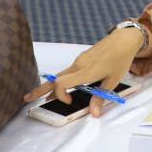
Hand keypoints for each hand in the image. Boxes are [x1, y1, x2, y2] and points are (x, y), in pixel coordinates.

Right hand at [23, 26, 148, 116]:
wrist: (123, 39)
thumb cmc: (120, 58)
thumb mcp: (113, 81)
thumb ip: (101, 97)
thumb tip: (94, 113)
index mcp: (85, 71)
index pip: (61, 83)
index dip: (59, 94)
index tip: (69, 101)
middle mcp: (78, 65)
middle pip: (54, 78)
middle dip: (41, 90)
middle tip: (28, 98)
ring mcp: (78, 60)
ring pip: (60, 74)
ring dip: (52, 85)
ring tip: (43, 96)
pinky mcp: (81, 58)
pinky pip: (68, 71)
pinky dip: (62, 79)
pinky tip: (66, 86)